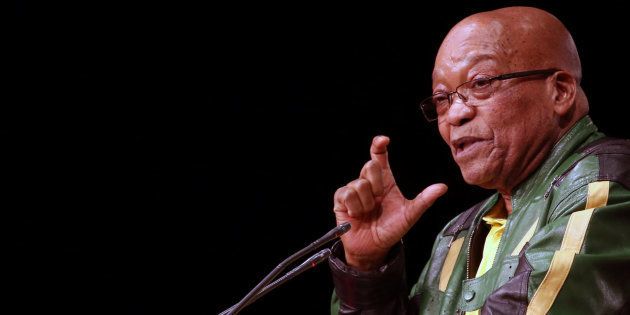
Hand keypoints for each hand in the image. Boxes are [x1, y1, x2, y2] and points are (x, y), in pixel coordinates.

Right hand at [333, 136, 446, 270]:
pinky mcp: (341, 200)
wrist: (374, 247)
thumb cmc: (391, 229)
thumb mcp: (410, 215)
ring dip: (366, 202)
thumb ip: (424, 200)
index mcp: (384, 180)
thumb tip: (443, 187)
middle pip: (369, 166)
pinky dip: (355, 207)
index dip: (379, 145)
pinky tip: (357, 215)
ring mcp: (353, 190)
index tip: (383, 140)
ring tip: (368, 212)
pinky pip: (346, 194)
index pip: (378, 156)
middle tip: (379, 200)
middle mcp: (368, 182)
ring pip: (359, 183)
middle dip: (377, 183)